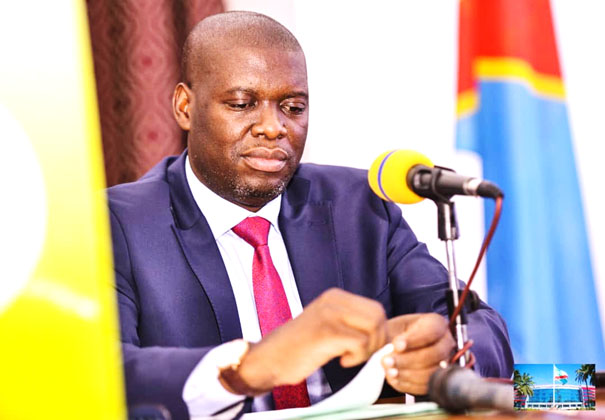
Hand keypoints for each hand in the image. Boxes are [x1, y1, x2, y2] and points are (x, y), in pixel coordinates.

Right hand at [236, 288, 387, 392]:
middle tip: (359, 354)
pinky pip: (361, 343)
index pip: (375, 309)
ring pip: (373, 328)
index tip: (364, 348)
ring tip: (350, 357)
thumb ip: (350, 322)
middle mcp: (334, 300)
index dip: (378, 332)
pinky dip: (357, 357)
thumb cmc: (298, 348)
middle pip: (378, 316)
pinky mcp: (327, 332)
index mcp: (335, 296)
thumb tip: (383, 333)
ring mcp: (330, 314)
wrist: (268, 359)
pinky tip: (341, 361)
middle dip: (377, 340)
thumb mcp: (327, 324)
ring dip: (368, 349)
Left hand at [381, 313, 454, 394]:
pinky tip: (394, 379)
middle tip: (388, 361)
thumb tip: (394, 347)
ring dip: (407, 374)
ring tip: (389, 371)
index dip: (414, 340)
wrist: (396, 346)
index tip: (396, 345)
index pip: (431, 331)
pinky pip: (427, 386)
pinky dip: (408, 384)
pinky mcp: (437, 379)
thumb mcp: (393, 327)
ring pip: (431, 372)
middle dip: (408, 359)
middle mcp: (446, 342)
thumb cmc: (396, 333)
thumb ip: (392, 335)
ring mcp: (445, 362)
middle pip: (434, 354)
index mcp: (437, 323)